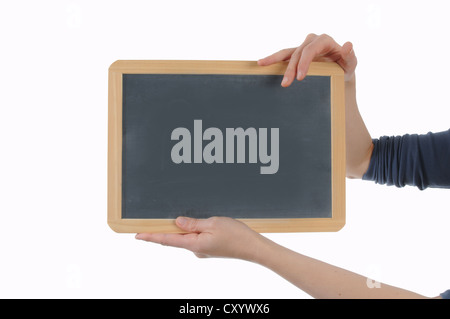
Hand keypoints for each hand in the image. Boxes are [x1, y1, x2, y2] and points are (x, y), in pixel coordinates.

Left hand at [136, 216, 264, 260]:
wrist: (253, 247)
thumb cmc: (235, 235)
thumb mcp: (212, 223)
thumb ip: (193, 223)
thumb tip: (177, 222)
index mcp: (194, 244)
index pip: (167, 240)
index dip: (151, 237)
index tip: (137, 235)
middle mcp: (196, 250)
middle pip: (176, 238)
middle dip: (166, 229)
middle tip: (155, 221)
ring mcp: (203, 250)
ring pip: (187, 237)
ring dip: (183, 229)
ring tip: (182, 217)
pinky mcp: (210, 248)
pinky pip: (197, 238)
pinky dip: (193, 231)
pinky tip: (199, 223)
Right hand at [258, 33, 356, 85]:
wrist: (339, 72)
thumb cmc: (345, 67)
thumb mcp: (351, 63)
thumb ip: (350, 55)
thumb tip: (348, 45)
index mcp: (324, 40)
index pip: (311, 49)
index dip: (304, 62)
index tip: (300, 77)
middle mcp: (312, 41)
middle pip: (298, 53)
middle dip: (290, 68)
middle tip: (286, 83)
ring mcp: (303, 47)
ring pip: (287, 52)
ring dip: (274, 60)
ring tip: (262, 64)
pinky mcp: (296, 55)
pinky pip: (283, 56)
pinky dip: (272, 59)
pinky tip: (261, 63)